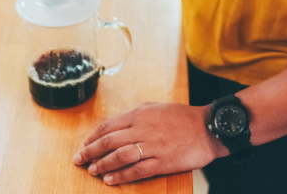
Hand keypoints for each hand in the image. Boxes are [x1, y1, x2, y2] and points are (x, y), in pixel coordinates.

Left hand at [73, 103, 226, 185]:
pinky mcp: (162, 162)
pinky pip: (138, 170)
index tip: (83, 145)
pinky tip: (111, 180)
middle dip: (90, 151)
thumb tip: (116, 124)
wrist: (207, 128)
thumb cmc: (182, 117)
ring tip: (92, 171)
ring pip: (120, 156)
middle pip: (109, 141)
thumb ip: (136, 115)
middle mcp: (143, 129)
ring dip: (103, 164)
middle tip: (78, 160)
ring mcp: (152, 146)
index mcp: (139, 115)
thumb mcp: (156, 107)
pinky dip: (122, 175)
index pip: (108, 126)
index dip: (92, 137)